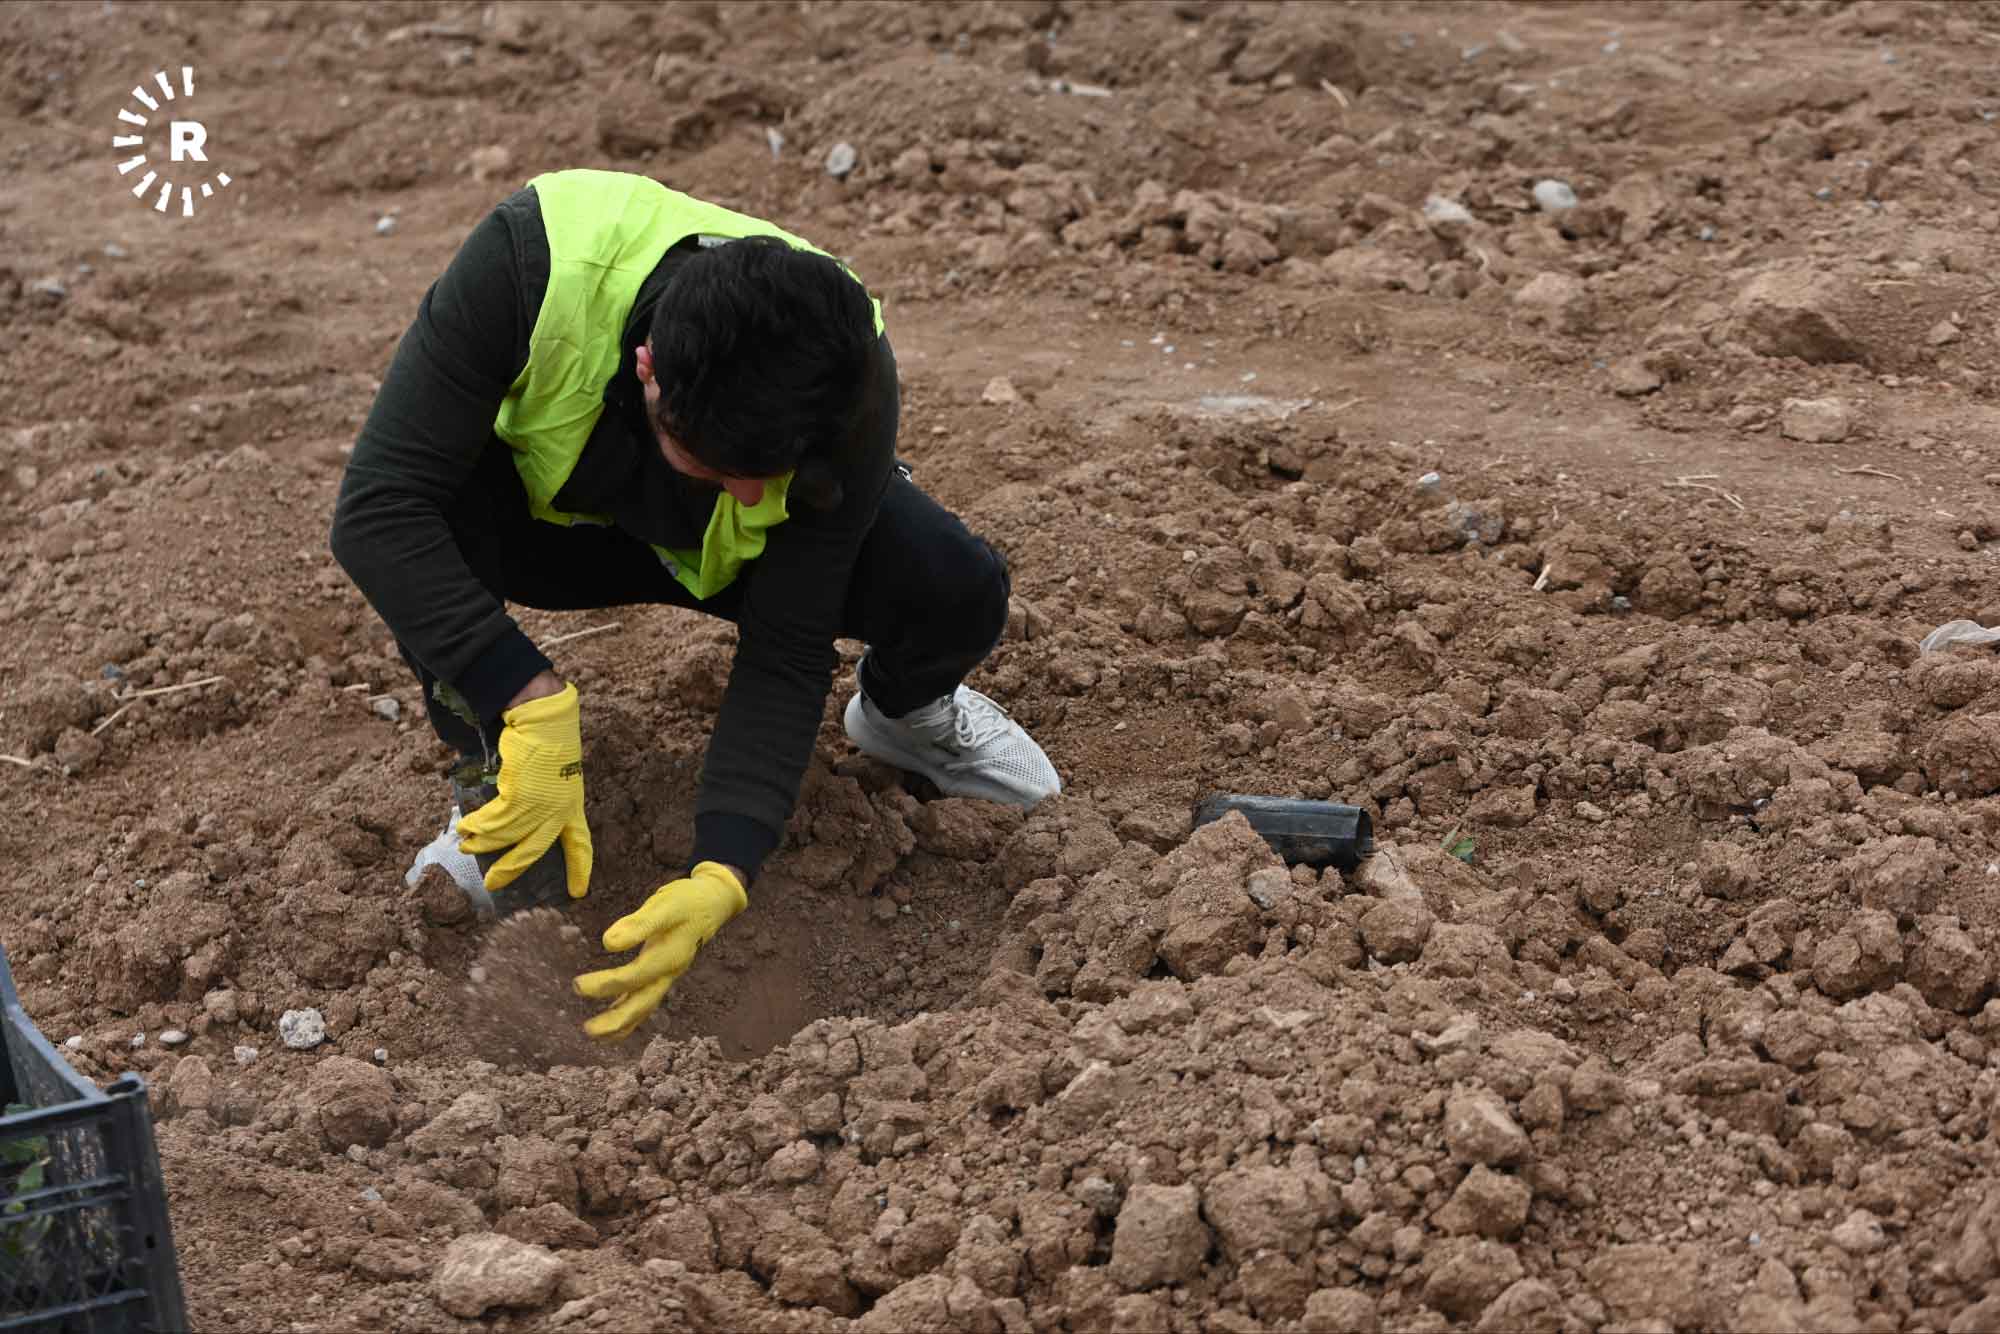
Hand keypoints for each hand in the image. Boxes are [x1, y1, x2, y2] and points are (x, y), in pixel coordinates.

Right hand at [456, 682, 592, 898]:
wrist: (542, 721)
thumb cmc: (546, 745)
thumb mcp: (555, 778)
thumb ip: (543, 800)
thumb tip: (516, 820)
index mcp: (572, 807)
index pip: (580, 844)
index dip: (579, 869)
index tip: (578, 893)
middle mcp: (559, 810)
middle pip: (535, 851)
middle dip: (512, 870)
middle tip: (493, 883)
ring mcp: (540, 805)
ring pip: (506, 836)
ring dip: (481, 844)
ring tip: (465, 846)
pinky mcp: (519, 796)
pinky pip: (493, 821)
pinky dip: (476, 827)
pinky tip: (465, 827)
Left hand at [572, 862, 746, 1040]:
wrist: (713, 902)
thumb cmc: (687, 900)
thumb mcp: (665, 905)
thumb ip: (639, 924)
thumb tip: (608, 942)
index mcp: (669, 956)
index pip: (634, 977)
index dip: (606, 984)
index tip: (578, 985)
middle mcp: (669, 972)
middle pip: (643, 1004)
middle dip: (616, 1020)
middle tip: (587, 1030)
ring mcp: (667, 975)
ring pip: (645, 1006)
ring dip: (621, 1023)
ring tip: (595, 1034)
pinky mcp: (663, 973)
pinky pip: (646, 999)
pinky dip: (629, 1012)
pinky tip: (613, 1015)